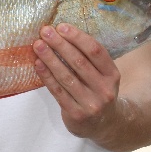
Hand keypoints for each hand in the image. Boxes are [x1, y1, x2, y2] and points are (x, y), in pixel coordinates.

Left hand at [33, 24, 120, 140]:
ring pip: (67, 77)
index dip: (77, 37)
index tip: (61, 27)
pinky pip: (58, 91)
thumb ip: (88, 59)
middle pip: (79, 62)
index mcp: (112, 74)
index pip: (95, 51)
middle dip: (60, 44)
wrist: (104, 125)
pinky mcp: (76, 114)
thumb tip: (62, 34)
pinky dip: (47, 76)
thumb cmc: (98, 91)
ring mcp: (91, 103)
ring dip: (50, 58)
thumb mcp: (103, 75)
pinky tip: (38, 64)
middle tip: (45, 31)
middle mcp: (104, 89)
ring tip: (38, 45)